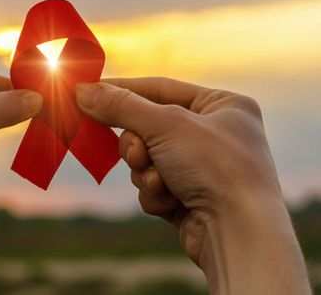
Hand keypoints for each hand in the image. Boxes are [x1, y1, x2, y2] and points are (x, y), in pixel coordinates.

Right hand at [76, 78, 309, 294]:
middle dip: (138, 145)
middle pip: (148, 126)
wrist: (240, 234)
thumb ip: (121, 106)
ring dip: (146, 172)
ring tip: (159, 182)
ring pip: (147, 159)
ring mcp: (204, 167)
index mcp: (222, 104)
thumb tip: (82, 90)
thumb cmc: (214, 167)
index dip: (121, 90)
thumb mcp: (165, 125)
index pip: (159, 88)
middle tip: (137, 154)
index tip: (86, 92)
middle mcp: (215, 133)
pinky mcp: (191, 197)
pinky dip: (156, 193)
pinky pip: (155, 185)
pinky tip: (171, 202)